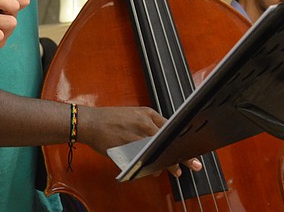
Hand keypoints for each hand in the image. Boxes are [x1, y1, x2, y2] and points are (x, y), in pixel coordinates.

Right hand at [80, 105, 201, 176]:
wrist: (90, 122)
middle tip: (194, 164)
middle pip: (169, 141)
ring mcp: (137, 137)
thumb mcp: (134, 114)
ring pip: (159, 152)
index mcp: (147, 113)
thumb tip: (165, 139)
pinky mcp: (128, 149)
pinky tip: (155, 170)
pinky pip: (144, 160)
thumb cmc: (110, 118)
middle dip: (182, 155)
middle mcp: (144, 124)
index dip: (183, 139)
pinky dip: (151, 166)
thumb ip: (150, 124)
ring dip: (169, 163)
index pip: (172, 127)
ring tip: (176, 171)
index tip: (192, 148)